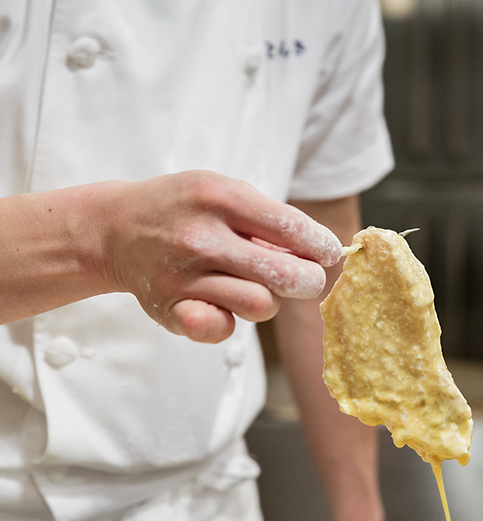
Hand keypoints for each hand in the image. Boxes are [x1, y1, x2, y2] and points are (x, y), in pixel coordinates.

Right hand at [104, 171, 341, 341]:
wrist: (115, 228)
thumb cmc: (183, 208)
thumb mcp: (222, 191)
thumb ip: (267, 219)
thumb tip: (319, 254)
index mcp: (221, 198)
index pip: (293, 229)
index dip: (322, 246)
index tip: (329, 253)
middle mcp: (202, 238)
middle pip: (287, 276)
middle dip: (309, 281)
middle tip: (306, 279)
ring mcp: (184, 276)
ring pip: (260, 305)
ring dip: (268, 299)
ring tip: (254, 285)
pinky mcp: (170, 308)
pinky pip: (221, 329)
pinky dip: (229, 320)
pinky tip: (221, 303)